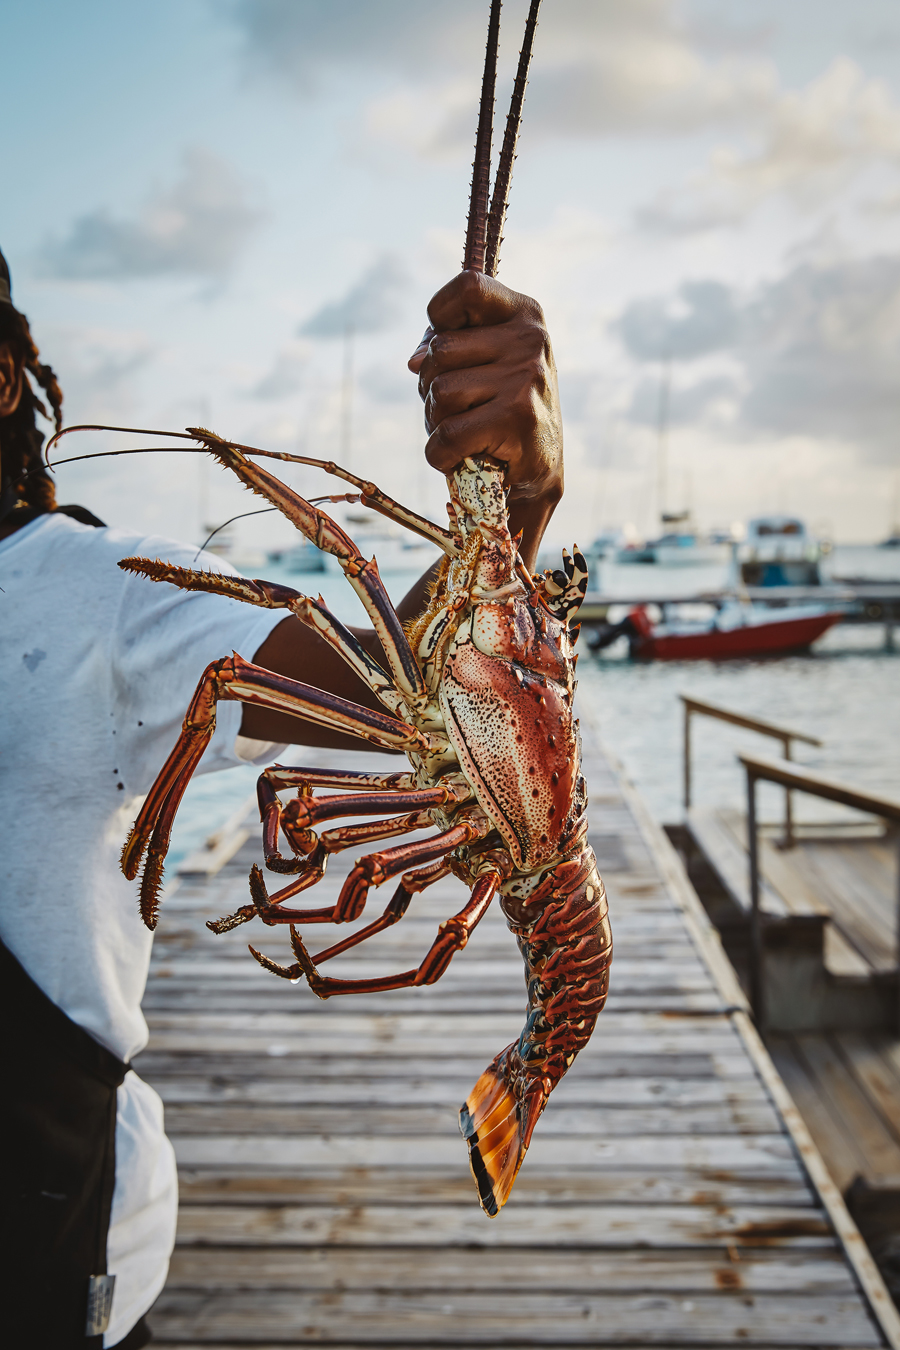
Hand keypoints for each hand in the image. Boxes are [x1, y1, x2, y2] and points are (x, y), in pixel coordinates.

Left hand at [408, 271, 562, 568]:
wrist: (538, 473)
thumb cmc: (502, 410)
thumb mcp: (486, 362)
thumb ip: (451, 346)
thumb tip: (415, 360)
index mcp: (525, 314)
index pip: (467, 287)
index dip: (439, 315)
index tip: (444, 346)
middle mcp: (530, 340)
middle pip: (439, 351)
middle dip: (431, 386)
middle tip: (457, 408)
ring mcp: (526, 379)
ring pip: (440, 393)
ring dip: (437, 421)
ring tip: (464, 431)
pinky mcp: (516, 420)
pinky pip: (447, 434)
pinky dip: (439, 454)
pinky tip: (458, 458)